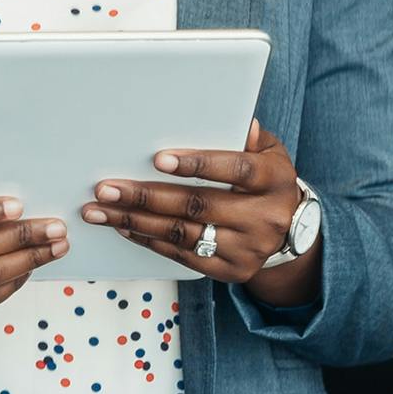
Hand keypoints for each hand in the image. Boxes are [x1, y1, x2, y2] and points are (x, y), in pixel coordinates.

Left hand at [90, 123, 315, 305]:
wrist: (290, 231)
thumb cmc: (267, 181)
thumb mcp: (269, 152)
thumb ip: (249, 137)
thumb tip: (239, 122)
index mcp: (273, 180)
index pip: (235, 169)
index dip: (197, 164)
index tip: (158, 160)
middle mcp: (264, 218)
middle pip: (198, 206)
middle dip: (147, 197)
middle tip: (108, 189)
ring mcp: (247, 249)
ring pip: (184, 235)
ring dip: (137, 222)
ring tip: (102, 210)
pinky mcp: (231, 271)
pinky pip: (183, 257)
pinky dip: (150, 241)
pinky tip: (125, 227)